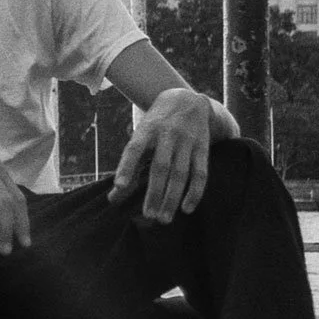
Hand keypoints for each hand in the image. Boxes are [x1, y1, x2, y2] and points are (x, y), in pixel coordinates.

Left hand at [110, 88, 215, 221]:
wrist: (187, 100)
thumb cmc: (157, 123)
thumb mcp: (142, 134)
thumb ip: (130, 162)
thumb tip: (115, 193)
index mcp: (147, 129)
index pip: (135, 148)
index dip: (127, 166)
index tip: (119, 186)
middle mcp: (167, 134)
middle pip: (160, 167)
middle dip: (154, 192)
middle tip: (148, 216)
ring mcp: (187, 141)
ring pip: (180, 173)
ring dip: (172, 197)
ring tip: (164, 218)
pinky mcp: (203, 148)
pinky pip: (201, 173)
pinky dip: (195, 192)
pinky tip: (187, 208)